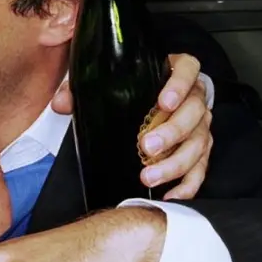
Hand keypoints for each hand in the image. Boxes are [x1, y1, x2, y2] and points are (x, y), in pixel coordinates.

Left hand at [51, 52, 213, 199]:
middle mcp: (194, 97)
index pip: (188, 68)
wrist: (153, 104)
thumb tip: (61, 103)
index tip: (163, 102)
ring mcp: (200, 125)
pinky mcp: (199, 150)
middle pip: (195, 111)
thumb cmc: (132, 90)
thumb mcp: (107, 82)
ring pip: (198, 143)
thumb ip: (83, 89)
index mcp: (175, 71)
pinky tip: (169, 193)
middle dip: (172, 132)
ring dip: (175, 163)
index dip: (179, 85)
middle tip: (147, 147)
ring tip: (148, 176)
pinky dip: (187, 183)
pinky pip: (200, 167)